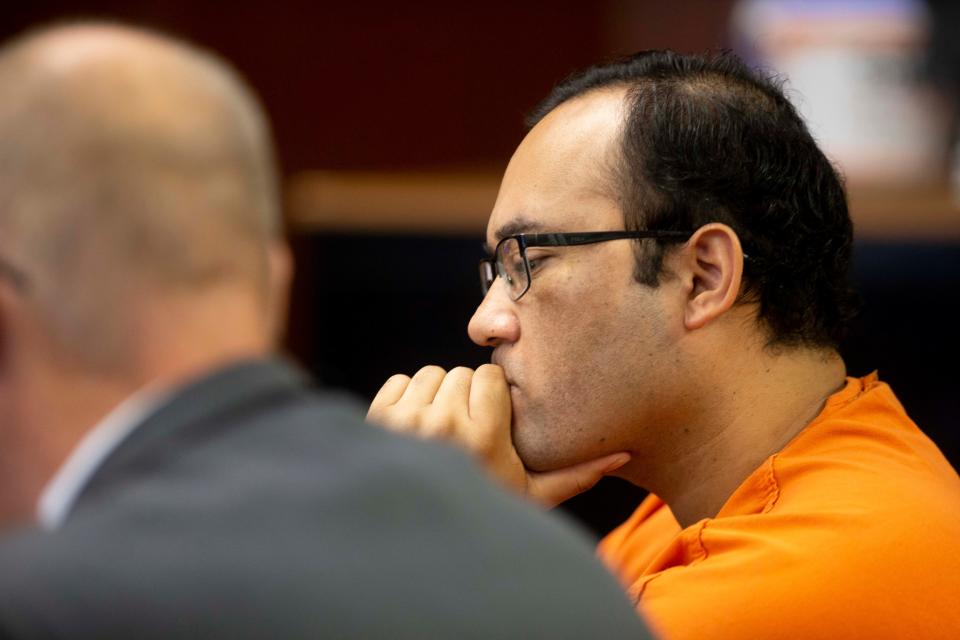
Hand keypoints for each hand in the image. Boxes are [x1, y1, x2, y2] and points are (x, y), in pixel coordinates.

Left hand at [367, 364, 630, 506]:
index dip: (492, 395)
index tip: (492, 417)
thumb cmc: (479, 509)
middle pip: (461, 374)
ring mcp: (406, 419)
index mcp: (482, 436)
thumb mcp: (529, 496)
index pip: (489, 376)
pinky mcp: (378, 418)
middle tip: (467, 429)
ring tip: (442, 430)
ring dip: (436, 395)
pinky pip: (400, 381)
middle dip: (466, 396)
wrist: (414, 533)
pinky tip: (416, 428)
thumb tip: (622, 456)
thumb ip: (573, 474)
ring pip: (430, 374)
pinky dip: (407, 398)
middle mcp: (443, 423)